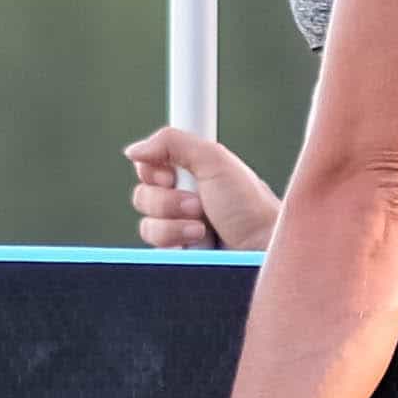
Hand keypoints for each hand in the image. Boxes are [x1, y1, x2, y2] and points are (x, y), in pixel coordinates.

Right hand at [126, 123, 278, 251]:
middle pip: (142, 195)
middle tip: (198, 203)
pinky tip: (199, 242)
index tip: (173, 174)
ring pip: (146, 225)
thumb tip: (134, 149)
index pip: (148, 165)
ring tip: (202, 226)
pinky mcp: (178, 255)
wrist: (263, 249)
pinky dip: (175, 242)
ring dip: (173, 224)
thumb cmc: (252, 208)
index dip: (154, 170)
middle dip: (168, 200)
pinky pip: (154, 249)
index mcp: (191, 172)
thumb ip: (172, 142)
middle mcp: (182, 199)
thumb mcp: (215, 160)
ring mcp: (179, 229)